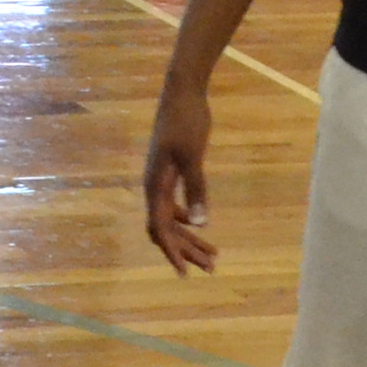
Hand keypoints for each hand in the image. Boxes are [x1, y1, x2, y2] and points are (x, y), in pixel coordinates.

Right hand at [142, 83, 216, 274]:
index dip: (173, 252)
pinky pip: (174, 205)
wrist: (182, 93)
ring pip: (172, 220)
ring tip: (213, 256)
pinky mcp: (170, 172)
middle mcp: (153, 187)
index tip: (186, 273)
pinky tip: (200, 227)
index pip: (161, 229)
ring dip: (190, 239)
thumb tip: (199, 224)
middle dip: (187, 251)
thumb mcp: (193, 156)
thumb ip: (196, 189)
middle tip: (211, 268)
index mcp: (155, 186)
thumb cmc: (187, 121)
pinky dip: (187, 219)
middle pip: (167, 230)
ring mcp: (161, 180)